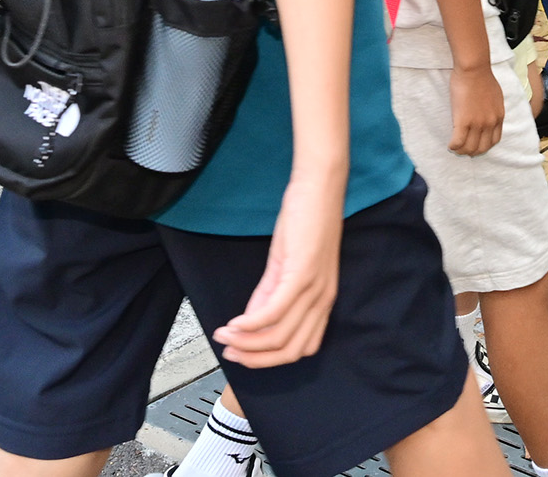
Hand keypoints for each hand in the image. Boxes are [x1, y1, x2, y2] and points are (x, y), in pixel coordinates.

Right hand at [211, 179, 342, 367]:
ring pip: (279, 336)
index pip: (301, 347)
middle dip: (256, 358)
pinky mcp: (301, 274)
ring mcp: (314, 289)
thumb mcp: (288, 264)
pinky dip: (251, 324)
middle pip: (290, 350)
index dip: (270, 359)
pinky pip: (273, 311)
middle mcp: (323, 300)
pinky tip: (234, 324)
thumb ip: (270, 293)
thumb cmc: (307, 221)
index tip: (243, 355)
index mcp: (323, 301)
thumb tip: (251, 320)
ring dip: (246, 343)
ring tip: (224, 337)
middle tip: (230, 354)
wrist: (319, 188)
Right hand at [448, 62, 504, 156]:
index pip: (494, 140)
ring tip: (455, 148)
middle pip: (482, 148)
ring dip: (461, 151)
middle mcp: (490, 123)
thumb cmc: (482, 76)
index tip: (476, 144)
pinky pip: (458, 142)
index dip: (484, 146)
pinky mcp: (464, 121)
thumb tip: (489, 113)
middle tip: (464, 149)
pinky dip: (453, 146)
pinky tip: (450, 144)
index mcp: (498, 117)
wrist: (474, 69)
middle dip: (473, 151)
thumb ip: (494, 108)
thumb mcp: (496, 96)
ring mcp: (477, 124)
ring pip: (469, 148)